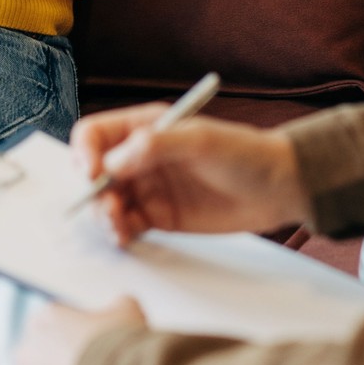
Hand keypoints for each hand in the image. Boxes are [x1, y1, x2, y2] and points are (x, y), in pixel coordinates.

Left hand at [15, 297, 146, 364]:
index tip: (99, 346)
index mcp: (44, 320)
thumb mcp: (128, 313)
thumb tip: (121, 307)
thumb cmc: (120, 349)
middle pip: (45, 356)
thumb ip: (118, 306)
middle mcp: (26, 351)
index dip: (80, 334)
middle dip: (65, 364)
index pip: (58, 323)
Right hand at [72, 105, 309, 245]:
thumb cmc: (246, 154)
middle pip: (95, 172)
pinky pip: (126, 225)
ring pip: (106, 202)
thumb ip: (156, 146)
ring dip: (103, 216)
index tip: (92, 174)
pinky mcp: (159, 216)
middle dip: (93, 191)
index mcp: (145, 128)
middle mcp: (141, 157)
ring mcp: (148, 188)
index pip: (96, 135)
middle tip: (109, 208)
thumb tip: (113, 162)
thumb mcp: (202, 141)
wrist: (279, 188)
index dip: (85, 153)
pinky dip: (119, 232)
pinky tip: (126, 237)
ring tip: (120, 227)